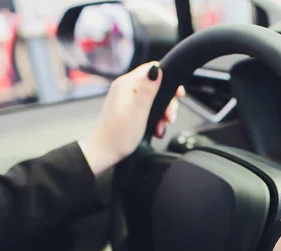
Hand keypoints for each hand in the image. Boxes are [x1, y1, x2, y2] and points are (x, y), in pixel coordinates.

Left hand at [81, 61, 184, 175]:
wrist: (103, 152)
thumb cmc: (117, 136)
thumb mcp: (138, 112)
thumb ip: (148, 89)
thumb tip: (156, 69)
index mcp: (127, 84)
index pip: (152, 69)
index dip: (169, 80)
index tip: (178, 95)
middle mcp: (125, 88)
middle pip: (156, 85)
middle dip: (167, 102)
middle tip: (169, 117)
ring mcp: (126, 98)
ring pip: (154, 98)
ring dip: (162, 112)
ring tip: (161, 126)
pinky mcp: (128, 108)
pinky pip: (147, 107)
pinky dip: (154, 117)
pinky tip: (155, 128)